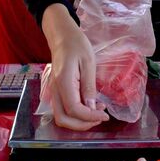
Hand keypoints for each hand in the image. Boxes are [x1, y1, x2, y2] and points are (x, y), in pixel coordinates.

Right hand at [43, 4, 108, 131]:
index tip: (105, 115)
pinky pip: (63, 109)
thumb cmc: (76, 44)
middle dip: (83, 124)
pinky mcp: (57, 91)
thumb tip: (93, 108)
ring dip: (79, 121)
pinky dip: (75, 114)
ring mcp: (54, 91)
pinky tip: (90, 106)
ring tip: (97, 112)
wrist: (62, 35)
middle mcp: (55, 89)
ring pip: (61, 116)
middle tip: (100, 117)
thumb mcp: (88, 63)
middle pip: (63, 119)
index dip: (90, 117)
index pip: (74, 110)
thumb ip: (89, 87)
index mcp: (63, 81)